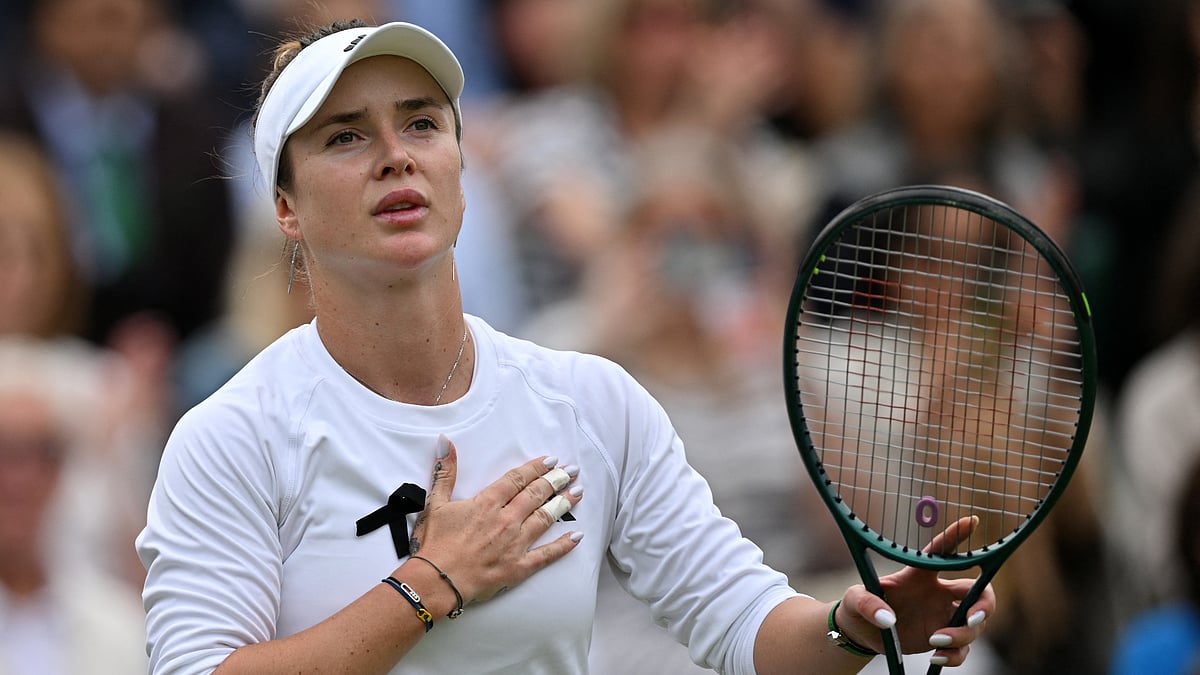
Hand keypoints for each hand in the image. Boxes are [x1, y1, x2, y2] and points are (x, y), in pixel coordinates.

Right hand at [405, 437, 583, 603]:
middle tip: (571, 471)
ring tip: (577, 492)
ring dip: (562, 504)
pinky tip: (577, 537)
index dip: (536, 468)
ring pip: (545, 518)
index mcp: (487, 503)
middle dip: (555, 480)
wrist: (436, 582)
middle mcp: (506, 520)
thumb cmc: (435, 544)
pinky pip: (547, 555)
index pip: (517, 479)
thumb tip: (446, 442)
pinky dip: (564, 545)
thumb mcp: (436, 503)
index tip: (551, 460)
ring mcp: (515, 544)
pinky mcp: (519, 567)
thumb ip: (445, 472)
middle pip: (536, 494)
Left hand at [835, 516, 995, 667]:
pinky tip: (936, 658)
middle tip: (972, 618)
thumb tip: (888, 619)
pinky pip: (962, 649)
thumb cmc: (858, 606)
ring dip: (962, 634)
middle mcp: (938, 594)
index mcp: (919, 575)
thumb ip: (867, 603)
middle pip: (978, 592)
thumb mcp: (854, 600)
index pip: (942, 552)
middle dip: (984, 604)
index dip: (957, 536)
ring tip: (934, 641)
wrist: (860, 633)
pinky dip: (955, 656)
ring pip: (974, 624)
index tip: (972, 521)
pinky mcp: (942, 639)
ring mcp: (943, 617)